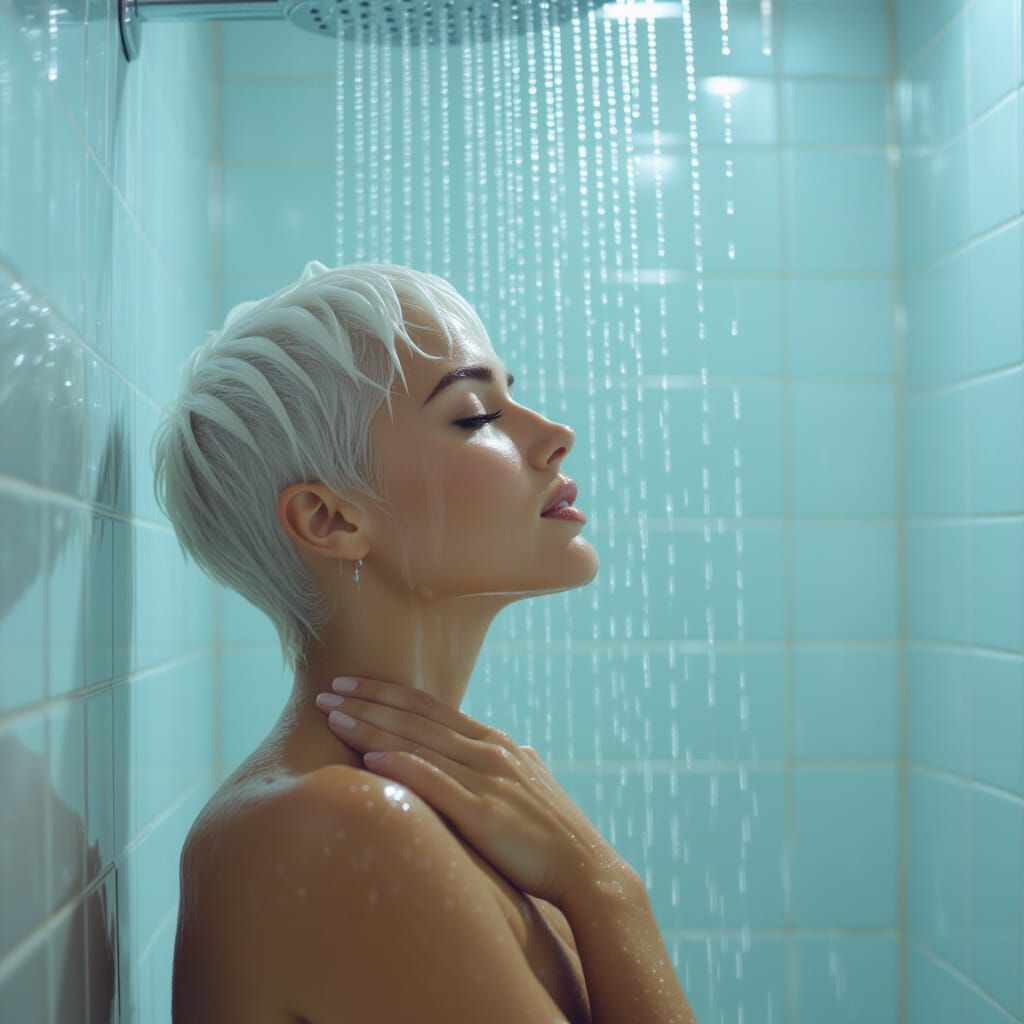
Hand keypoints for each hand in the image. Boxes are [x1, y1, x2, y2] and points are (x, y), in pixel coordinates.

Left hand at [314, 676, 634, 908]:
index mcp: (492, 741)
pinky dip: (401, 766)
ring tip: (332, 717)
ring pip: (417, 744)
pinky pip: (435, 783)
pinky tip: (370, 759)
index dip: (385, 692)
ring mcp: (486, 779)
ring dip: (371, 727)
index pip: (428, 706)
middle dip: (366, 702)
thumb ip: (514, 759)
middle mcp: (487, 751)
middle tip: (324, 691)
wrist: (585, 867)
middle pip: (414, 718)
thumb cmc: (552, 829)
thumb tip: (518, 747)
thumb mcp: (530, 780)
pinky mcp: (484, 813)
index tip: (349, 684)